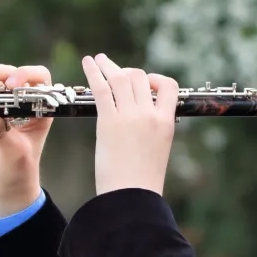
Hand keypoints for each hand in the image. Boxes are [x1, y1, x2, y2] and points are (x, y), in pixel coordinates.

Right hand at [0, 53, 52, 217]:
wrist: (4, 185)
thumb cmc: (19, 170)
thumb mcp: (15, 154)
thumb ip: (4, 136)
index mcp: (40, 109)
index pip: (38, 80)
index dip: (25, 76)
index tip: (10, 85)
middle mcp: (21, 101)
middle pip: (10, 74)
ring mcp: (1, 103)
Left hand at [81, 53, 178, 195]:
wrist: (131, 196)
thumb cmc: (142, 182)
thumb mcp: (158, 150)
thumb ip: (153, 130)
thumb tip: (143, 121)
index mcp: (166, 122)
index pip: (168, 86)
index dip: (155, 79)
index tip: (145, 84)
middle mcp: (150, 114)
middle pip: (140, 78)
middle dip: (127, 72)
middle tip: (114, 72)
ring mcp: (129, 116)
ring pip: (122, 78)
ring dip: (108, 65)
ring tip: (98, 59)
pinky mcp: (108, 121)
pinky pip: (102, 88)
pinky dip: (94, 72)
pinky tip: (87, 62)